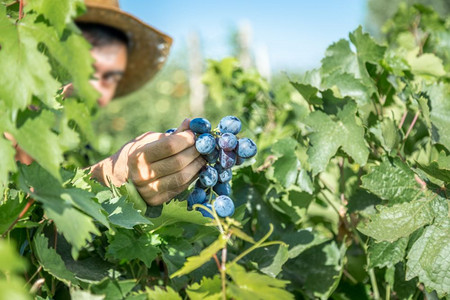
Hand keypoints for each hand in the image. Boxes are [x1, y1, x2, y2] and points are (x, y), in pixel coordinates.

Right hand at [90, 119, 205, 204]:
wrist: (117, 179)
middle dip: (195, 151)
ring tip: (202, 156)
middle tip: (203, 145)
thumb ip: (170, 135)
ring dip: (197, 165)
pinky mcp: (157, 201)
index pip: (169, 146)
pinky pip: (181, 188)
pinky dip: (193, 177)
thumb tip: (191, 123)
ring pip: (182, 177)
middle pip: (178, 162)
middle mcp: (142, 175)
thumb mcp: (148, 140)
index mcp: (138, 156)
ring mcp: (149, 191)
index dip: (186, 138)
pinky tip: (196, 168)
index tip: (193, 134)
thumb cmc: (135, 154)